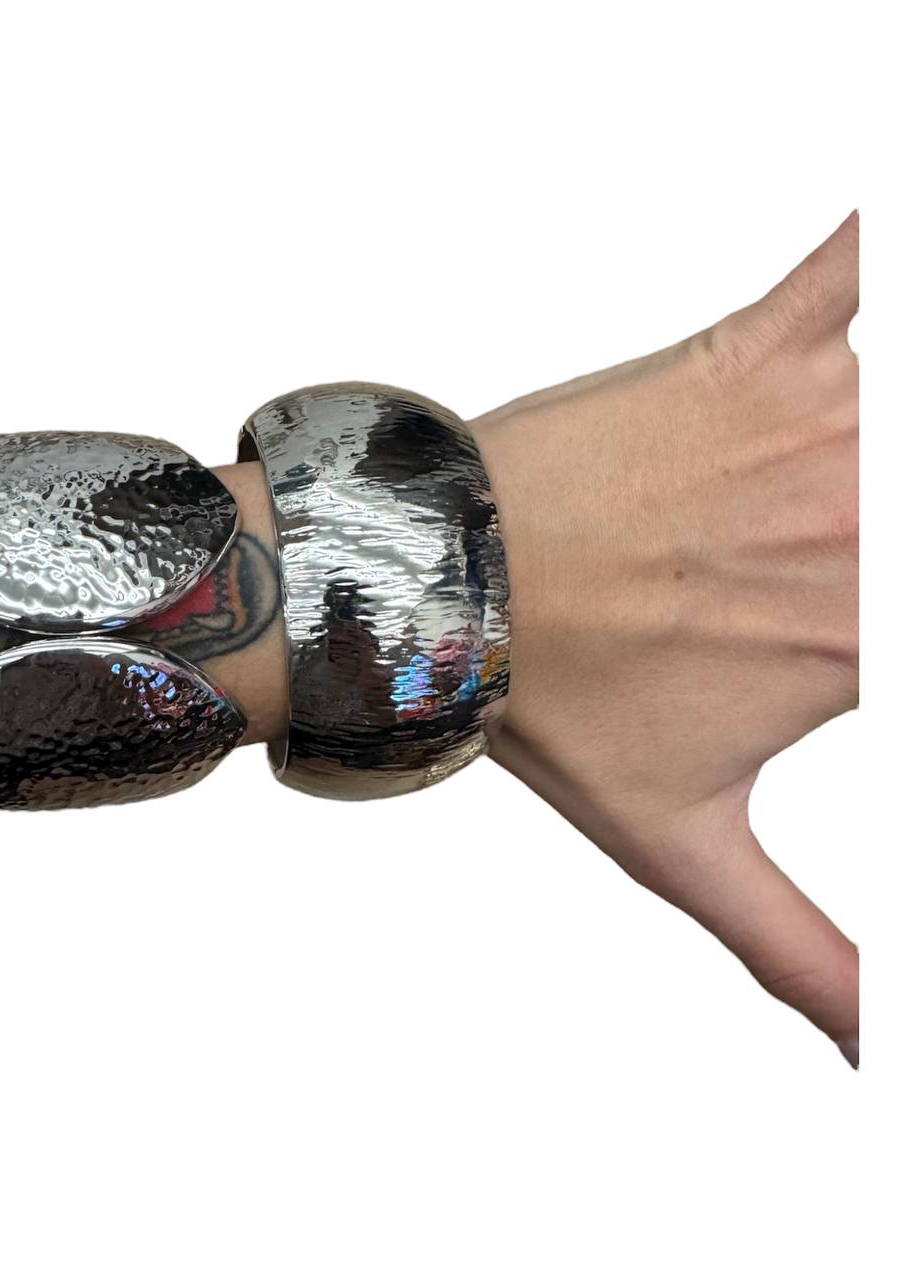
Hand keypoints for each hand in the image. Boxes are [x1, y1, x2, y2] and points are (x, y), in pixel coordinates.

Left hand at [471, 213, 859, 1064]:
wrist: (435, 586)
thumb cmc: (548, 704)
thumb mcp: (681, 849)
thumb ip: (800, 952)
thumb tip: (881, 1059)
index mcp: (872, 646)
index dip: (911, 632)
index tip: (884, 637)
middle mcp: (868, 528)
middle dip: (905, 524)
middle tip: (828, 562)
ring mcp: (823, 428)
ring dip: (904, 431)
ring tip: (856, 482)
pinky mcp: (756, 350)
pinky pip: (866, 260)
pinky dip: (893, 240)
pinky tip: (900, 226)